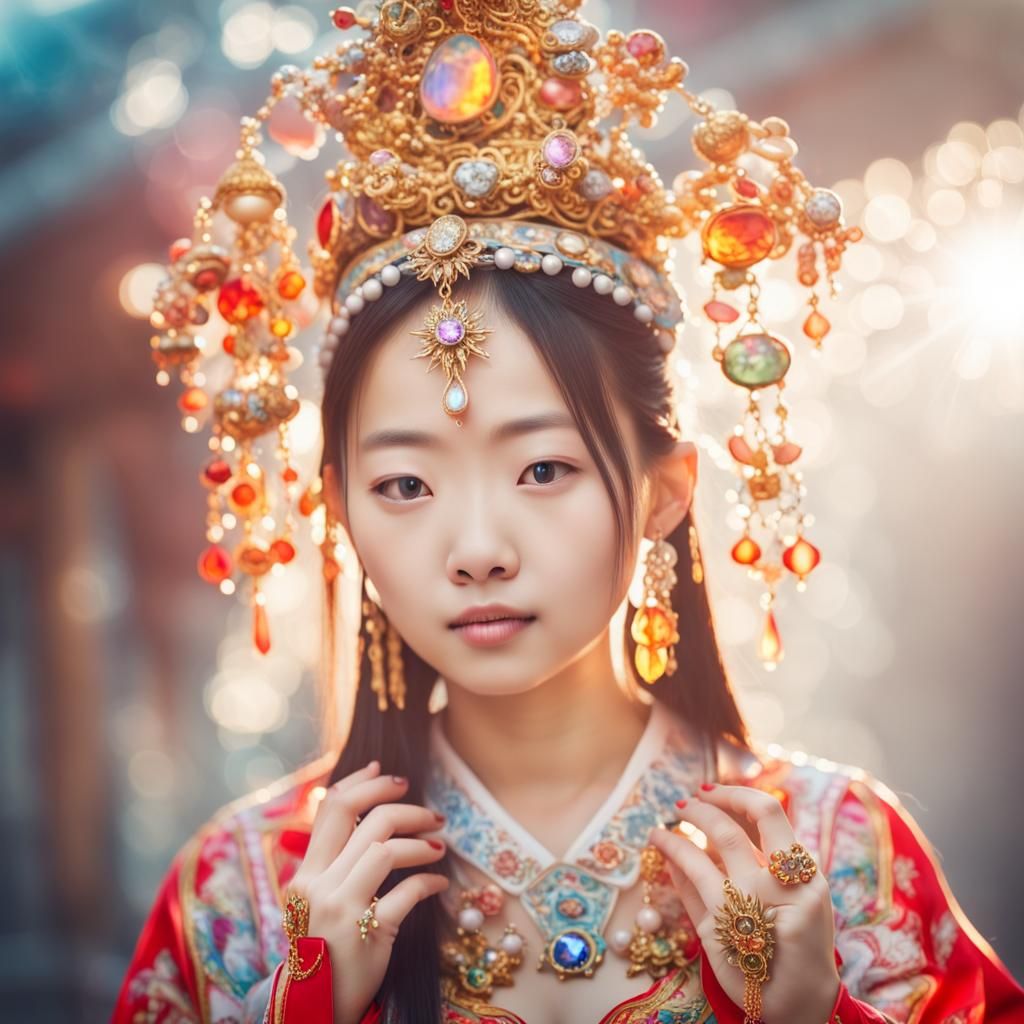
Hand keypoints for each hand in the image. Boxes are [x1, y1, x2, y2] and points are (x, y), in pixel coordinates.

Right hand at [288, 760, 448, 1023]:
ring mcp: (343, 908)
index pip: (332, 809)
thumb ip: (332, 864)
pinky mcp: (369, 932)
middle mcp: (319, 884)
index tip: (386, 771)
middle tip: (430, 812)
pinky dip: (429, 881)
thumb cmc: (323, 951)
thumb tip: (361, 814)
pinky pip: (408, 892)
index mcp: (305, 873)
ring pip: (387, 848)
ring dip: (420, 842)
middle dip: (403, 805)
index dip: (362, 783)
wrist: (313, 1008)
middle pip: (364, 818)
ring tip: (438, 847)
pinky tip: (438, 883)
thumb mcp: (315, 903)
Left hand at [648, 784, 840, 1023]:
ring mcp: (746, 907)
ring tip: (658, 830)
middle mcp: (777, 886)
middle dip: (700, 810)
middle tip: (683, 804)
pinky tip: (664, 855)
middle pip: (730, 829)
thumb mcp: (796, 897)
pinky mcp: (719, 930)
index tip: (711, 791)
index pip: (768, 813)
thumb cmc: (799, 946)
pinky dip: (674, 863)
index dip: (735, 794)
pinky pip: (689, 885)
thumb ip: (766, 859)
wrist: (802, 1005)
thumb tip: (723, 818)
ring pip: (702, 854)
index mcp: (803, 873)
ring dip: (675, 836)